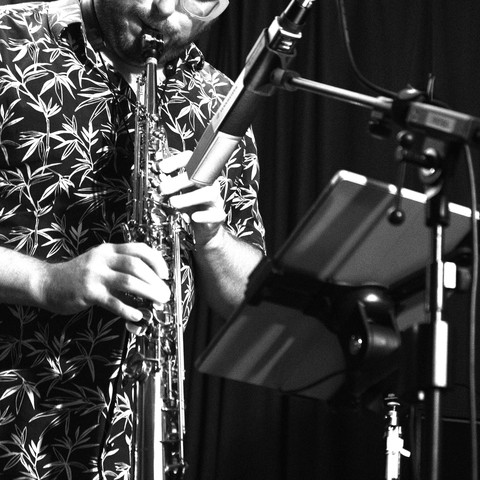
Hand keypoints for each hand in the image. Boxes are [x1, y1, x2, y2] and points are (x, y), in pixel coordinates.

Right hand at [40, 243, 169, 324]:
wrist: (47, 283)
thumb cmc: (78, 275)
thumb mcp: (100, 263)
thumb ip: (121, 267)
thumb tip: (149, 281)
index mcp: (109, 250)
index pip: (139, 249)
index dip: (157, 260)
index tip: (165, 273)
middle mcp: (103, 259)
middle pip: (137, 265)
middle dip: (155, 280)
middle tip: (165, 293)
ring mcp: (95, 275)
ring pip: (129, 281)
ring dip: (148, 292)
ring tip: (158, 302)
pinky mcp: (88, 293)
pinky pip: (113, 302)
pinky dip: (128, 309)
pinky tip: (137, 316)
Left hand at [159, 151, 226, 246]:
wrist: (204, 227)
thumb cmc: (193, 207)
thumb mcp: (179, 195)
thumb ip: (170, 187)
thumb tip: (160, 178)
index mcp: (199, 176)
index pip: (192, 161)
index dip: (176, 161)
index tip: (162, 168)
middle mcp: (210, 185)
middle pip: (200, 177)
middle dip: (179, 181)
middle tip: (163, 188)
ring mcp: (216, 200)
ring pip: (209, 194)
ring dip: (189, 198)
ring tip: (174, 203)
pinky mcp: (218, 215)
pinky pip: (215, 215)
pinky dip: (203, 216)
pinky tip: (193, 217)